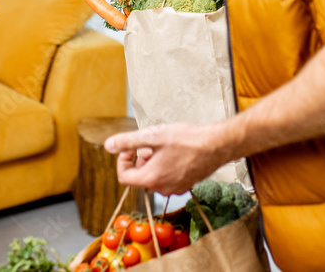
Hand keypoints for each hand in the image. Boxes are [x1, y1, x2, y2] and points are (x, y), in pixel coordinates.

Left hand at [104, 122, 226, 195]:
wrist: (216, 146)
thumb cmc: (186, 140)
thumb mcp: (153, 136)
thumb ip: (128, 142)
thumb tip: (108, 145)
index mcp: (151, 178)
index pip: (124, 177)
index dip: (122, 160)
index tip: (130, 147)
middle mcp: (162, 188)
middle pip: (139, 177)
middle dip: (139, 159)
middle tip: (149, 143)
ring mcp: (174, 188)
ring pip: (153, 177)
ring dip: (152, 162)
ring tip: (162, 145)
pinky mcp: (185, 185)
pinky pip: (166, 178)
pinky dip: (164, 166)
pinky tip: (174, 152)